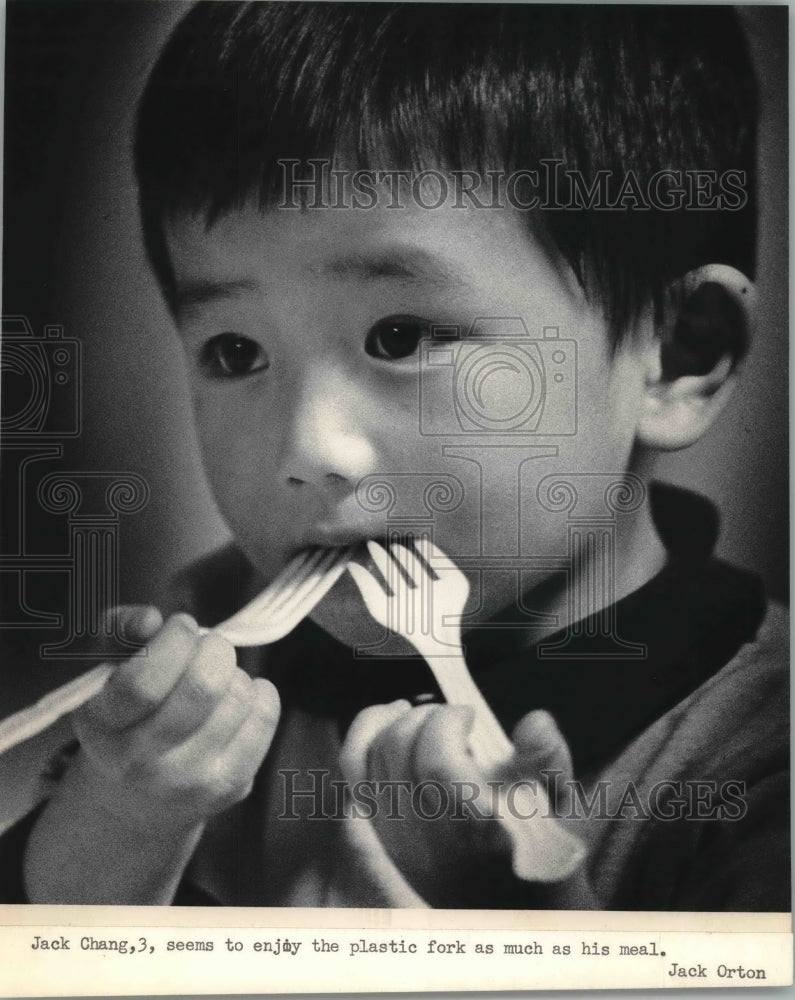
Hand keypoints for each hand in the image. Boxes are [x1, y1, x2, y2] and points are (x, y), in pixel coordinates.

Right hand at [70, 606, 279, 834]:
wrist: (133, 798)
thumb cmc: (124, 715)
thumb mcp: (105, 671)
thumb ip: (119, 631)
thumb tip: (150, 620)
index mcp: (101, 727)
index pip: (143, 682)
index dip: (173, 640)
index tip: (182, 626)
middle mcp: (140, 763)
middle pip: (203, 685)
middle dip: (213, 649)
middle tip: (206, 648)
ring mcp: (188, 781)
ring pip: (238, 696)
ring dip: (234, 673)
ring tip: (215, 681)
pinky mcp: (229, 786)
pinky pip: (264, 715)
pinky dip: (260, 692)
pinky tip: (237, 698)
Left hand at [340, 700, 587, 907]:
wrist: (512, 912)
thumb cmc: (540, 854)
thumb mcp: (562, 809)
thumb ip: (549, 760)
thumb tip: (534, 721)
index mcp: (473, 828)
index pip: (437, 760)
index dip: (449, 722)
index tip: (471, 716)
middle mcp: (424, 837)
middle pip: (398, 750)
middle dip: (425, 717)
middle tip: (455, 718)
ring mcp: (393, 837)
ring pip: (370, 756)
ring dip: (396, 722)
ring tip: (426, 717)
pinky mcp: (377, 832)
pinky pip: (352, 771)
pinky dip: (366, 733)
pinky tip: (390, 717)